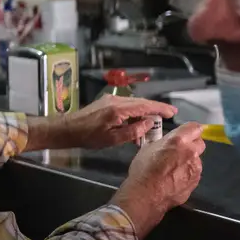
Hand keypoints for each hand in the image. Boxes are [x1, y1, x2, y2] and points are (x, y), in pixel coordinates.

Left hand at [60, 95, 177, 149]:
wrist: (68, 128)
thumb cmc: (88, 136)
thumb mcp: (113, 139)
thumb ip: (133, 131)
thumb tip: (148, 123)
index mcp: (118, 109)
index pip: (145, 105)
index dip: (160, 108)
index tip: (172, 112)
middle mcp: (116, 100)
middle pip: (141, 102)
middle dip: (155, 109)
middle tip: (168, 117)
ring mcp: (110, 99)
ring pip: (134, 103)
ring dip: (144, 112)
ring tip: (152, 126)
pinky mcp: (106, 102)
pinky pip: (126, 105)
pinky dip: (134, 113)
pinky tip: (136, 124)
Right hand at [112, 121, 205, 236]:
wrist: (147, 195)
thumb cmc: (144, 170)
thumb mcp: (148, 148)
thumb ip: (164, 142)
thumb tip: (168, 143)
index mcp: (178, 141)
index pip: (195, 127)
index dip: (190, 130)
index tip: (186, 133)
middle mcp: (191, 152)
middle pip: (200, 143)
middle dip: (192, 145)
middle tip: (179, 150)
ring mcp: (196, 169)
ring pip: (197, 160)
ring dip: (189, 161)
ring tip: (174, 169)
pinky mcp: (196, 182)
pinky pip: (194, 173)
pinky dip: (187, 174)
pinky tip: (175, 179)